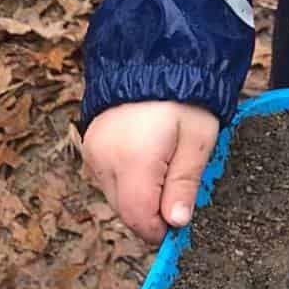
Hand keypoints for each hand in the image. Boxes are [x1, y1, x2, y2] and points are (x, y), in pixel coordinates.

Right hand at [81, 100, 219, 246]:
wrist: (154, 60)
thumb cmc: (183, 97)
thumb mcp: (199, 140)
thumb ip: (185, 183)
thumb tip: (177, 222)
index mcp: (133, 160)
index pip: (139, 219)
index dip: (161, 229)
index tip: (180, 222)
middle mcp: (105, 160)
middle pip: (126, 212)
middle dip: (153, 212)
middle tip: (178, 190)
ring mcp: (93, 154)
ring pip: (115, 198)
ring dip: (140, 196)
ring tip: (165, 165)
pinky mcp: (89, 147)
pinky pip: (107, 180)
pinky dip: (127, 179)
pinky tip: (147, 158)